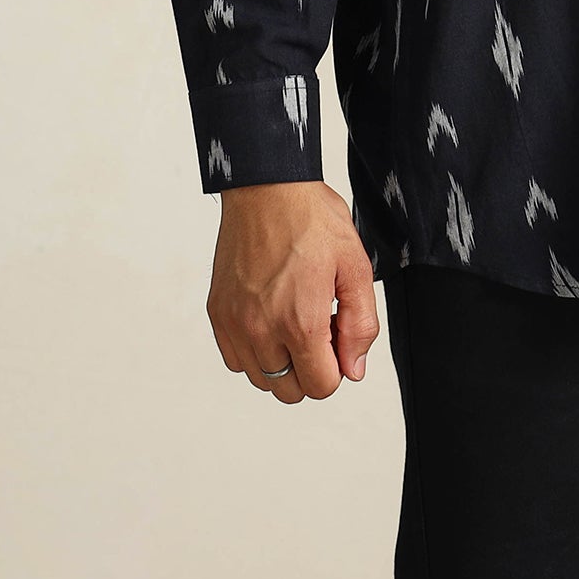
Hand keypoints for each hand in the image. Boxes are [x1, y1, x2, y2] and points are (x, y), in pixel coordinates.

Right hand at [206, 180, 378, 403]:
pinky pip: (236, 359)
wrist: (267, 187)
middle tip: (318, 324)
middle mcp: (261, 331)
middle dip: (311, 367)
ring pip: (262, 379)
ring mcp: (235, 324)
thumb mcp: (355, 265)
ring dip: (282, 361)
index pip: (321, 387)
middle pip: (290, 391)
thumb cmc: (312, 219)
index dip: (338, 366)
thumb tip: (353, 369)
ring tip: (293, 316)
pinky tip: (270, 315)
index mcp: (300, 323)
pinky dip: (255, 349)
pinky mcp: (217, 314)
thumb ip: (360, 323)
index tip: (337, 332)